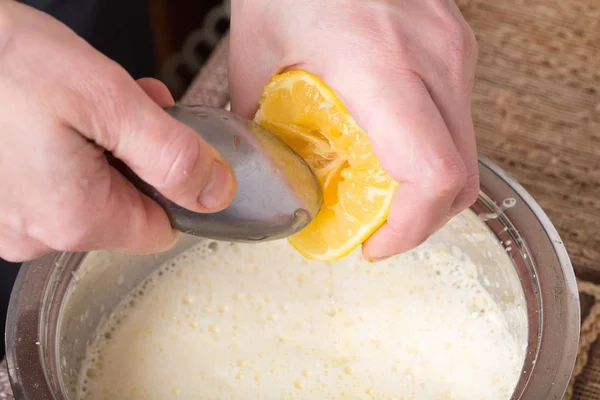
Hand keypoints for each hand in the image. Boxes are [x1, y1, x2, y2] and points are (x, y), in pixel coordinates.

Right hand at [0, 2, 235, 261]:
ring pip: (90, 194)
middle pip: (126, 209)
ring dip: (103, 149)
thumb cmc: (4, 62)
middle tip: (123, 106)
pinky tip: (55, 116)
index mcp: (76, 219)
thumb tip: (217, 194)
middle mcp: (38, 235)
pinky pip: (52, 187)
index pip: (162, 229)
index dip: (173, 183)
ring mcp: (10, 220)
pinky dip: (66, 153)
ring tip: (82, 102)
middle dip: (137, 158)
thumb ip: (172, 155)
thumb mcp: (109, 100)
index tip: (162, 140)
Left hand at [229, 0, 478, 259]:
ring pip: (463, 153)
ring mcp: (453, 52)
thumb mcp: (256, 56)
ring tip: (375, 185)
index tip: (374, 246)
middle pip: (461, 179)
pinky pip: (453, 122)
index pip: (431, 175)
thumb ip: (264, 123)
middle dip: (418, 220)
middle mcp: (433, 59)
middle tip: (372, 227)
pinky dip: (425, 150)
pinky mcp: (455, 50)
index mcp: (379, 65)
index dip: (409, 229)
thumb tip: (274, 170)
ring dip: (422, 187)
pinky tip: (387, 143)